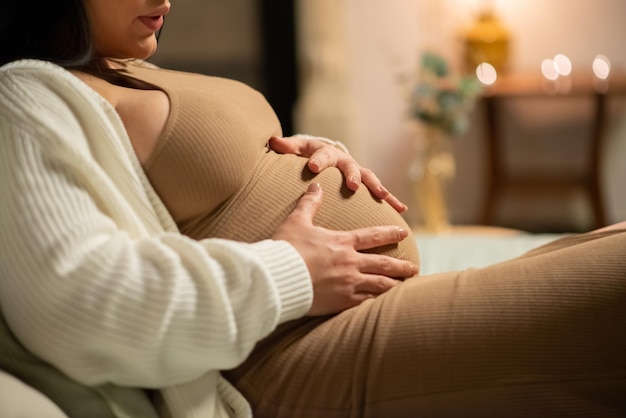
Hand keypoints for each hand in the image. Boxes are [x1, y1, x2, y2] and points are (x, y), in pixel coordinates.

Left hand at [268, 135, 407, 212]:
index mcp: (327, 153)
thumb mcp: (296, 148)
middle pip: (351, 167)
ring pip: (369, 179)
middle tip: (351, 185)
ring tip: (382, 196)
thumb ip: (287, 147)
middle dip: (352, 175)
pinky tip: (401, 209)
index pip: (322, 155)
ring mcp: (358, 172)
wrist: (324, 155)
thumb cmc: (307, 154)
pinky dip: (390, 199)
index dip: (317, 160)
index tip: (312, 168)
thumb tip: (272, 140)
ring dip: (377, 188)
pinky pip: (379, 192)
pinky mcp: (365, 183)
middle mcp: (346, 161)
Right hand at [272, 183, 418, 315]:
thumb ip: (309, 204)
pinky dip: (379, 303)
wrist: (277, 276)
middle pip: (384, 264)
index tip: (404, 232)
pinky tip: (387, 305)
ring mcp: (348, 283)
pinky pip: (367, 302)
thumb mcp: (297, 222)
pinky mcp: (342, 301)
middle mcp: (350, 262)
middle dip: (402, 266)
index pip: (373, 236)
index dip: (390, 232)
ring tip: (407, 288)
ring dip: (396, 285)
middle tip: (414, 267)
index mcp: (342, 242)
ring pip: (380, 285)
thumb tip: (316, 186)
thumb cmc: (286, 248)